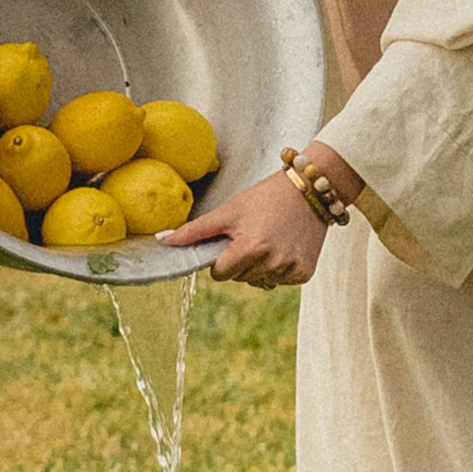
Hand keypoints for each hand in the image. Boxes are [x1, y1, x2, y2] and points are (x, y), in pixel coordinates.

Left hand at [178, 170, 326, 288]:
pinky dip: (279, 267)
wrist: (311, 189)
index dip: (222, 257)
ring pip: (259, 281)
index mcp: (250, 249)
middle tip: (254, 233)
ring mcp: (290, 270)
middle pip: (240, 278)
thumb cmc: (265, 197)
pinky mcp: (304, 274)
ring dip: (260, 266)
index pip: (220, 274)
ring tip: (271, 238)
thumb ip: (194, 230)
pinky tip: (285, 245)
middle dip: (241, 260)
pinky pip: (280, 281)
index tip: (233, 240)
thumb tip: (161, 241)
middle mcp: (272, 263)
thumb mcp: (229, 210)